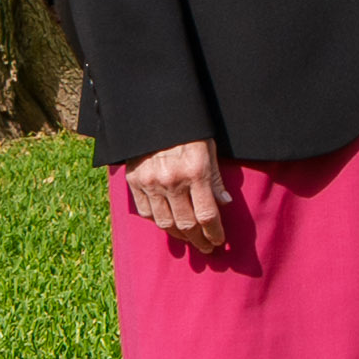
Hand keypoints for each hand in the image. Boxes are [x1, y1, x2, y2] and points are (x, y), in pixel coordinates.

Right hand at [122, 136, 240, 261]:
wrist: (152, 111)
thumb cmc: (187, 129)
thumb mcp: (208, 148)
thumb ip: (215, 177)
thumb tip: (224, 203)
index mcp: (195, 172)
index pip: (207, 215)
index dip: (214, 233)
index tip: (219, 241)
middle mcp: (172, 181)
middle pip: (187, 225)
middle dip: (199, 240)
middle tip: (206, 247)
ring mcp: (151, 182)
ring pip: (165, 223)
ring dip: (179, 236)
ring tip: (189, 239)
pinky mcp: (134, 181)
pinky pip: (146, 212)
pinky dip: (158, 222)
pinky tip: (167, 224)